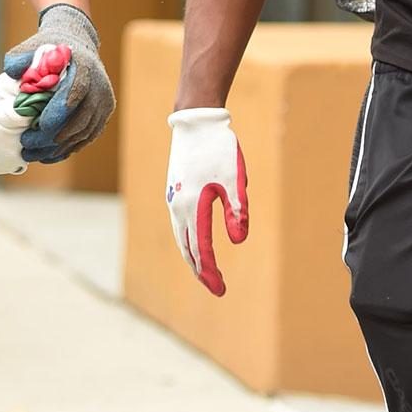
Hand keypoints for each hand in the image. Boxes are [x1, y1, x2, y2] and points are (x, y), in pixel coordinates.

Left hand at [4, 4, 114, 162]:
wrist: (77, 44)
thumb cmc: (52, 46)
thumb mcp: (33, 45)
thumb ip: (20, 57)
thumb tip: (13, 73)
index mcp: (84, 66)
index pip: (77, 90)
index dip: (61, 110)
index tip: (42, 125)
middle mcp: (99, 85)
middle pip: (81, 118)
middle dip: (53, 136)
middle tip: (27, 143)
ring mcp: (104, 101)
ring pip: (85, 132)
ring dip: (59, 148)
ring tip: (32, 155)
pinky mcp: (104, 113)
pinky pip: (88, 136)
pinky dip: (69, 148)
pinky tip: (48, 155)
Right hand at [166, 107, 247, 296]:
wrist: (196, 121)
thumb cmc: (219, 148)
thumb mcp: (235, 178)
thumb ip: (236, 210)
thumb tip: (238, 241)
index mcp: (194, 205)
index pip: (202, 249)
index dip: (212, 272)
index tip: (221, 290)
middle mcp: (179, 206)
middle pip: (187, 249)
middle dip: (202, 271)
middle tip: (217, 288)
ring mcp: (174, 198)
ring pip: (180, 238)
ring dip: (192, 257)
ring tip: (205, 272)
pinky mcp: (174, 191)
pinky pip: (178, 225)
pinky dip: (186, 241)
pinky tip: (194, 243)